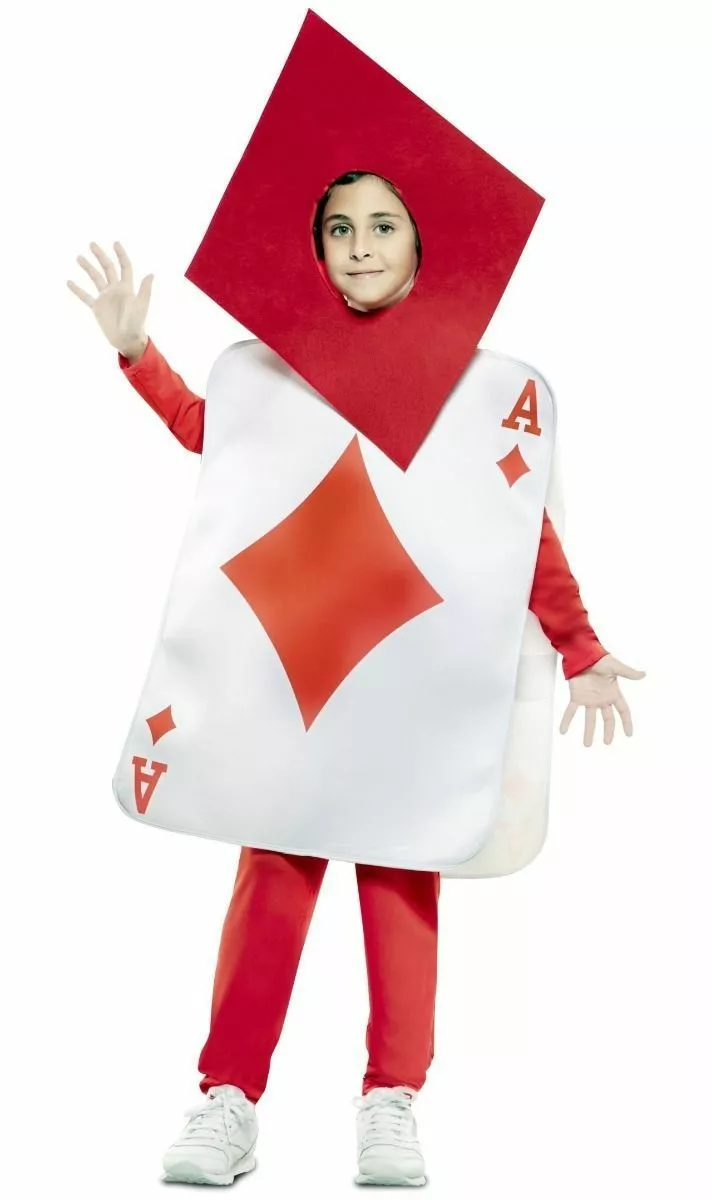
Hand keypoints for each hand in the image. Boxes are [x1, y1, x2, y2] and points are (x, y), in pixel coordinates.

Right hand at [67, 241, 152, 356]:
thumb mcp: (141, 305)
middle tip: (91, 244)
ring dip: (88, 268)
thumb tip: (151, 274)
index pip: (124, 267)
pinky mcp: (97, 307)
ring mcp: (105, 297)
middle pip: (107, 268)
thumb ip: (145, 290)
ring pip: (95, 278)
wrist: (127, 339)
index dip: (121, 255)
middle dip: (100, 256)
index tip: (115, 243)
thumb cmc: (137, 324)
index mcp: (127, 287)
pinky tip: (69, 282)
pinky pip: (86, 296)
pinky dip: (78, 290)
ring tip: (79, 257)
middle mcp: (115, 289)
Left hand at [559, 653, 645, 746]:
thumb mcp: (615, 667)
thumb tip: (643, 674)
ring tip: (587, 745)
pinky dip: (567, 721)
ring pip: (590, 719)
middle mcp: (602, 699)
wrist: (583, 654)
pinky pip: (571, 711)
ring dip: (588, 732)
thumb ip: (628, 673)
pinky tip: (563, 731)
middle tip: (607, 742)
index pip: (623, 711)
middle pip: (607, 719)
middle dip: (608, 731)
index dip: (626, 722)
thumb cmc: (600, 659)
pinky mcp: (577, 697)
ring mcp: (589, 700)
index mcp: (613, 693)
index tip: (628, 734)